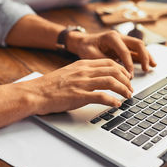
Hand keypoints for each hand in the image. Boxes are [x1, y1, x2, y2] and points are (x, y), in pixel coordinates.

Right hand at [17, 59, 132, 114]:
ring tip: (128, 95)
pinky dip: (112, 100)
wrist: (35, 92)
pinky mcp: (79, 96)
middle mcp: (84, 71)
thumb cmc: (50, 85)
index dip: (122, 69)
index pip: (108, 62)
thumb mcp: (69, 72)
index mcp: (82, 64)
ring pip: (110, 81)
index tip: (127, 76)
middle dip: (126, 79)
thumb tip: (97, 78)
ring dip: (123, 89)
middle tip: (131, 88)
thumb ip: (83, 73)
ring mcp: (82, 83)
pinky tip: (117, 105)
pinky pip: (101, 96)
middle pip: (113, 70)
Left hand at [66, 30, 156, 75]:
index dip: (128, 64)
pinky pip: (136, 51)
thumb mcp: (90, 55)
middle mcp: (119, 37)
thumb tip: (115, 71)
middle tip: (147, 68)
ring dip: (147, 56)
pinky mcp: (124, 46)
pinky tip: (149, 64)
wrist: (82, 41)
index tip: (130, 75)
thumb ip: (103, 61)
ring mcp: (123, 41)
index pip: (124, 51)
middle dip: (144, 56)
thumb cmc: (85, 47)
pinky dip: (143, 57)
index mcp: (111, 37)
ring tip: (153, 66)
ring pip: (139, 47)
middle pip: (137, 44)